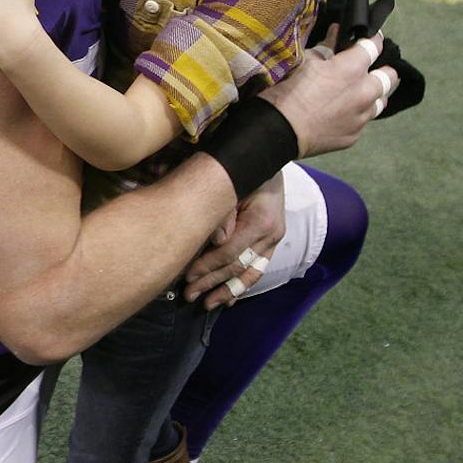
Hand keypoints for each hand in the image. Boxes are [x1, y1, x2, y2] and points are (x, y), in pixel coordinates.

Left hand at [183, 171, 286, 304]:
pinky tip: (230, 299)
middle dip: (212, 283)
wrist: (271, 158)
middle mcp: (271, 234)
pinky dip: (243, 284)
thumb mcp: (233, 185)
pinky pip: (259, 268)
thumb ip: (223, 214)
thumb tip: (215, 242)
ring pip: (251, 273)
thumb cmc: (245, 169)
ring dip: (228, 291)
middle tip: (189, 296)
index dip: (207, 267)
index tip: (187, 277)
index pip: (229, 252)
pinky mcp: (273, 241)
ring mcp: (275, 239)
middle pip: (238, 266)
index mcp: (261, 221)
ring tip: (208, 305)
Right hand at [262, 33, 396, 156]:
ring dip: (372, 95)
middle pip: (389, 76)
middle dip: (381, 70)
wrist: (279, 130)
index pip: (374, 45)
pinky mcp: (354, 136)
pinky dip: (355, 115)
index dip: (372, 39)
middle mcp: (364, 92)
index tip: (369, 38)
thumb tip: (336, 34)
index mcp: (351, 68)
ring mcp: (361, 116)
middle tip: (367, 69)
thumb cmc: (287, 90)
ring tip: (356, 94)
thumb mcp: (303, 61)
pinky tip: (340, 115)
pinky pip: (362, 121)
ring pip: (381, 101)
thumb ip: (325, 48)